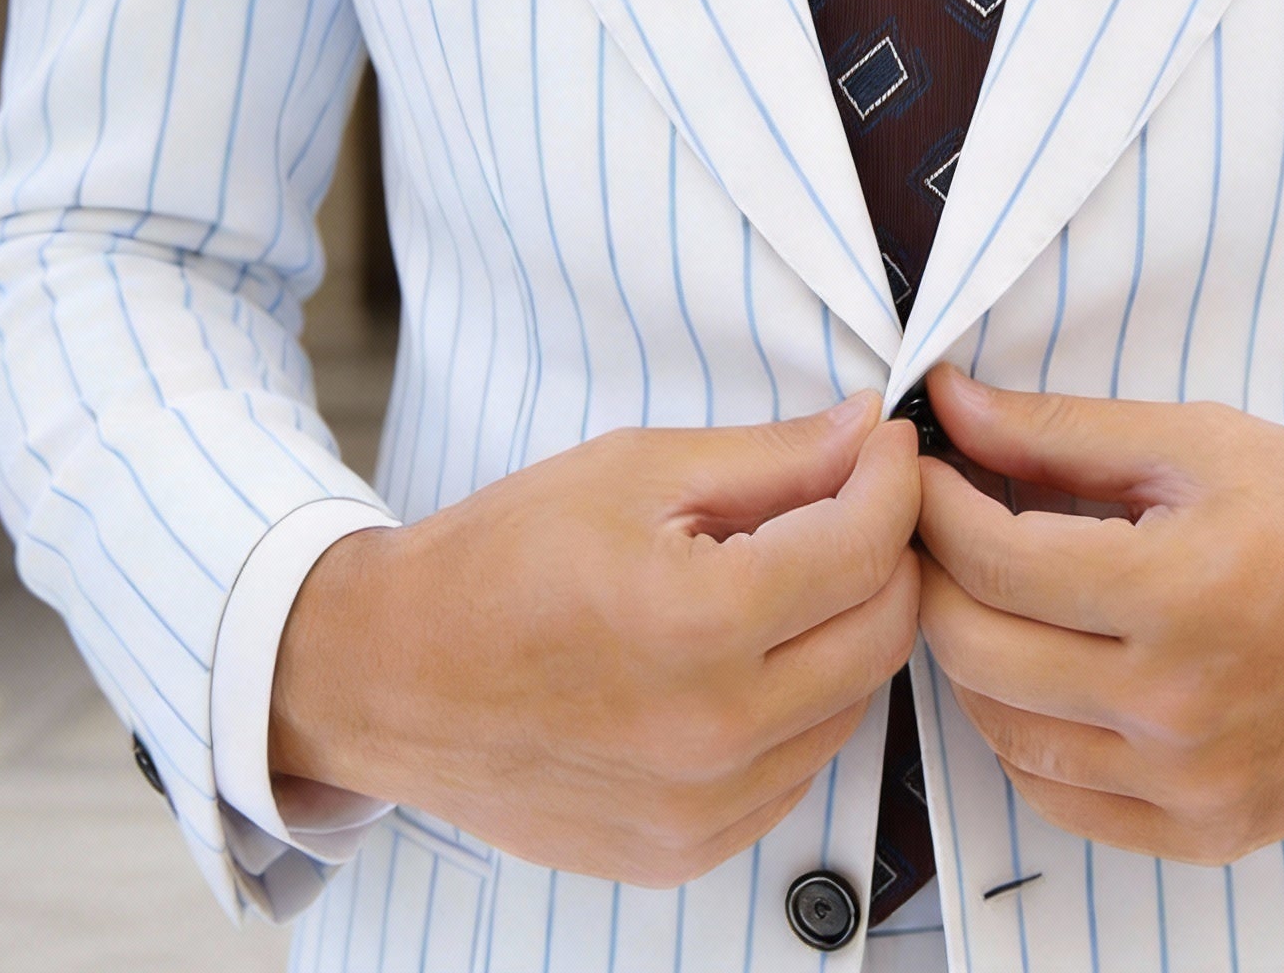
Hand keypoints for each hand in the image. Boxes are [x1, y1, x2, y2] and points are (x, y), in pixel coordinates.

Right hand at [270, 393, 920, 884]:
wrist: (390, 675)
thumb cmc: (500, 561)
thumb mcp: (636, 470)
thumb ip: (772, 457)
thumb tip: (868, 432)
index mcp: (699, 623)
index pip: (865, 547)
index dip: (893, 480)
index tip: (886, 446)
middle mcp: (714, 731)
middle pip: (884, 633)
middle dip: (888, 552)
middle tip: (853, 501)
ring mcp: (704, 808)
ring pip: (854, 704)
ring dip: (848, 629)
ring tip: (788, 575)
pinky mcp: (688, 851)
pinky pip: (800, 768)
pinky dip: (802, 703)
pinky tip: (748, 654)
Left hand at [915, 367, 1283, 865]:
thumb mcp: (1201, 442)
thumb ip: (1062, 430)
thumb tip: (952, 403)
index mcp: (1178, 590)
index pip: (993, 559)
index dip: (933, 505)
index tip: (921, 470)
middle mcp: (1177, 703)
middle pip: (977, 648)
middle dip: (934, 575)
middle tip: (938, 528)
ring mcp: (1189, 782)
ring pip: (1004, 731)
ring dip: (970, 656)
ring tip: (986, 595)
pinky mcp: (1205, 830)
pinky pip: (1062, 801)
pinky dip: (1025, 737)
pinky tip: (1037, 676)